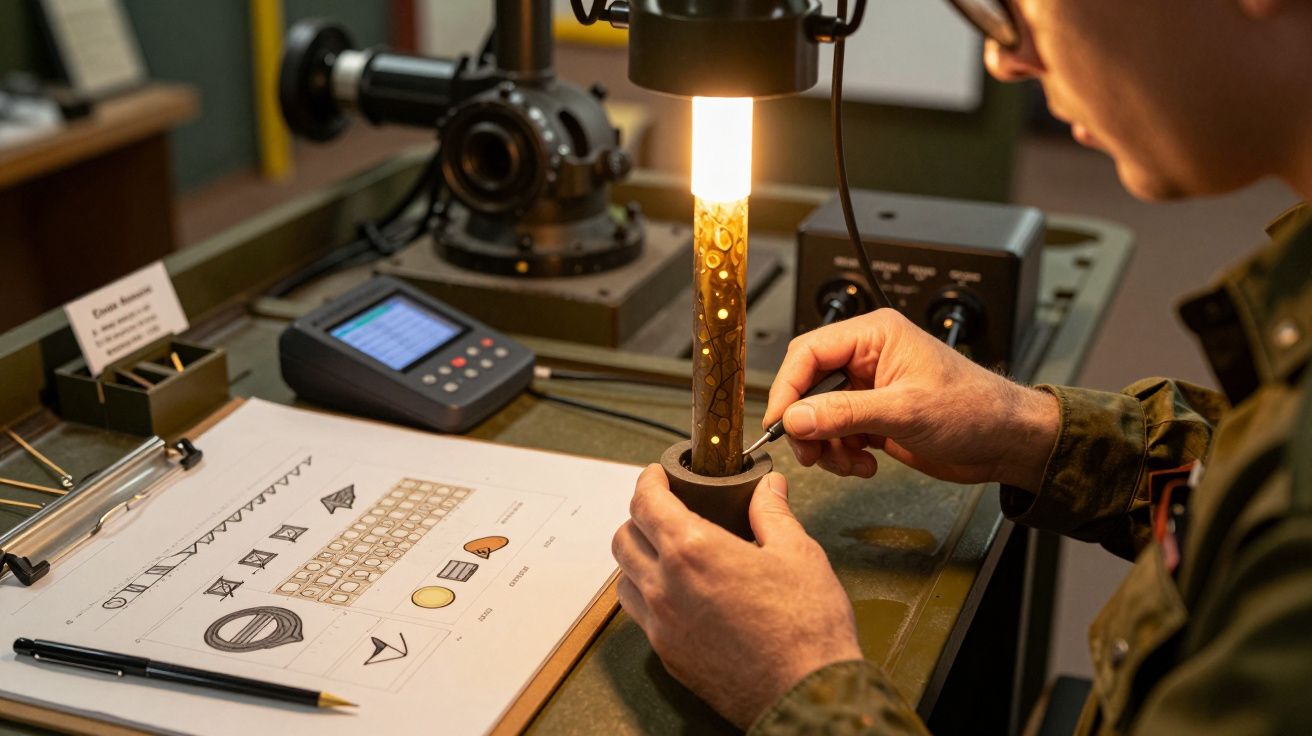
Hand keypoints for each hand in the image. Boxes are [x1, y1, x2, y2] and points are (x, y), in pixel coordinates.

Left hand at [613, 465, 861, 728]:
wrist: (806, 693)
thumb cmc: (806, 627)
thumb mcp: (797, 553)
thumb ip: (773, 513)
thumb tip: (769, 487)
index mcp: (693, 550)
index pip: (646, 502)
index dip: (649, 481)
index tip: (658, 476)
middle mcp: (665, 587)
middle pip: (624, 538)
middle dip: (639, 517)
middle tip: (664, 510)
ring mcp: (662, 625)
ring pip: (624, 579)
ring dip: (638, 559)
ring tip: (667, 552)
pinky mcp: (668, 655)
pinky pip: (641, 616)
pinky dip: (648, 596)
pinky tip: (678, 593)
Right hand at [765, 309, 1057, 491]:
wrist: (1007, 442)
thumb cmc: (977, 409)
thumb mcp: (906, 410)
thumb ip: (845, 413)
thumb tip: (796, 417)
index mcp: (874, 336)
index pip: (808, 353)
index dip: (787, 388)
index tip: (779, 422)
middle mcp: (867, 357)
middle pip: (807, 385)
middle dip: (806, 423)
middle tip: (810, 452)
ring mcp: (869, 388)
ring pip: (818, 415)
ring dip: (826, 445)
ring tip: (848, 462)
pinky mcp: (874, 416)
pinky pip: (836, 434)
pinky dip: (842, 455)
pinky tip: (866, 463)